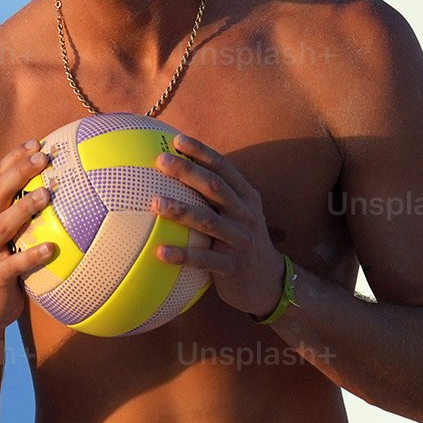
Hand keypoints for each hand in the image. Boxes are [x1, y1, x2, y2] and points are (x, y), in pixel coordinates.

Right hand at [0, 139, 59, 336]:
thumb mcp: (6, 239)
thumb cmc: (1, 270)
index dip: (14, 158)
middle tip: (45, 156)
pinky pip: (14, 263)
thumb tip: (59, 192)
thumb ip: (22, 216)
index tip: (37, 141)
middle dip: (20, 171)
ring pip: (3, 224)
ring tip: (47, 194)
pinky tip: (52, 248)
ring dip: (24, 207)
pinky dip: (32, 254)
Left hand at [154, 133, 284, 314]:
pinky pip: (204, 260)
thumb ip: (215, 196)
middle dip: (189, 172)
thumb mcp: (236, 215)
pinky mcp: (232, 267)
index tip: (177, 140)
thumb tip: (177, 172)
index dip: (202, 153)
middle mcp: (246, 215)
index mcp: (246, 198)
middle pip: (216, 188)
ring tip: (154, 202)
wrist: (268, 282)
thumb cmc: (240, 242)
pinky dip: (183, 255)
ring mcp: (240, 240)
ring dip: (181, 210)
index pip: (225, 168)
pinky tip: (160, 252)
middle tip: (161, 161)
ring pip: (209, 222)